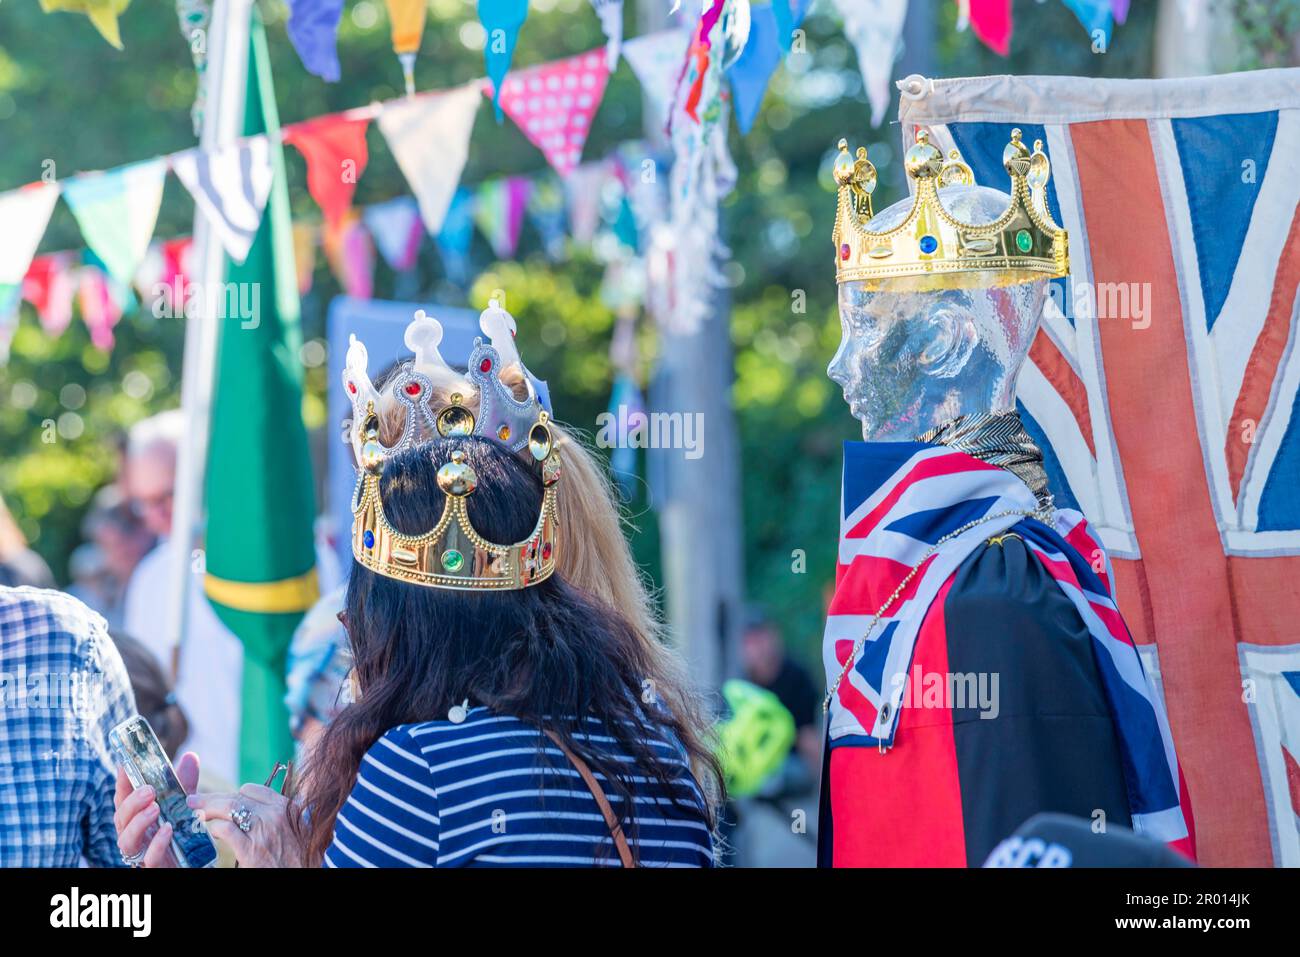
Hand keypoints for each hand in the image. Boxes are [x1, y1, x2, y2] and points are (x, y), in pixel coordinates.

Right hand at [113, 751, 199, 867]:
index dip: (121, 784)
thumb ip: (184, 784)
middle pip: (120, 819)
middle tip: (149, 790)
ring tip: (155, 809)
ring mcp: (141, 854)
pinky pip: (149, 859)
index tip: (124, 765)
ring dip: (138, 823)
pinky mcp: (154, 868)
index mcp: (136, 818)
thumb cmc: (181, 832)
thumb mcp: (184, 805)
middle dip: (131, 803)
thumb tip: (190, 756)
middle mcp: (134, 835)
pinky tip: (167, 830)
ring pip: (126, 841)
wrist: (193, 861)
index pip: (122, 800)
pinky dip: (156, 844)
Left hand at [188, 784, 306, 867]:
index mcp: (288, 807)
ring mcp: (262, 831)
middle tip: (195, 800)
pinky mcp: (250, 850)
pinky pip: (226, 830)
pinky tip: (210, 831)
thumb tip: (264, 810)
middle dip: (212, 798)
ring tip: (195, 811)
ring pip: (229, 808)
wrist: (302, 875)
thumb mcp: (301, 829)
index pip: (253, 790)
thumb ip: (284, 816)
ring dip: (208, 808)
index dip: (234, 795)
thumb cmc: (303, 857)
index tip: (225, 801)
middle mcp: (275, 815)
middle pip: (236, 797)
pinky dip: (214, 828)